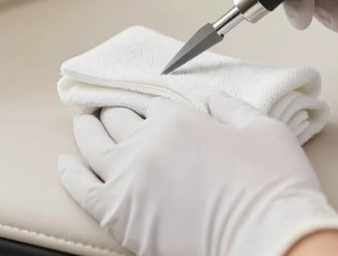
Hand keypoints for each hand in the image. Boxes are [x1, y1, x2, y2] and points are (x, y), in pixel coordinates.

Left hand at [58, 94, 337, 255]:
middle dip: (114, 114)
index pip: (152, 106)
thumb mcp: (263, 128)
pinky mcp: (120, 214)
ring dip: (86, 131)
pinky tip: (64, 164)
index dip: (153, 110)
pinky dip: (69, 174)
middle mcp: (146, 142)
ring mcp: (128, 178)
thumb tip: (211, 99)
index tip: (150, 114)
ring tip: (83, 125)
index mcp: (177, 119)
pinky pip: (81, 189)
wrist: (269, 239)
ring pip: (92, 146)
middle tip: (109, 113)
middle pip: (117, 120)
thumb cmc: (273, 186)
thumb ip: (230, 107)